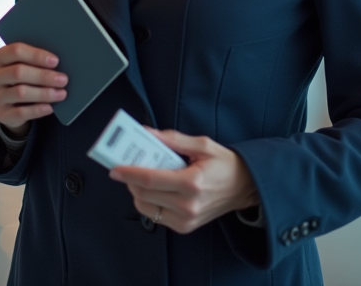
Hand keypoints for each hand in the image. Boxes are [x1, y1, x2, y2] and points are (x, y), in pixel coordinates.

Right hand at [0, 42, 67, 135]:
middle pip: (18, 72)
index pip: (15, 51)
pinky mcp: (0, 114)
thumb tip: (56, 61)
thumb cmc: (19, 78)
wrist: (9, 103)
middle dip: (43, 75)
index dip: (36, 55)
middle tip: (63, 79)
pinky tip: (50, 107)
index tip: (55, 61)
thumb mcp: (21, 65)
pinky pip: (20, 112)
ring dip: (44, 93)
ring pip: (20, 93)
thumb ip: (33, 60)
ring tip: (61, 93)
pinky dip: (38, 110)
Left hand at [110, 129, 259, 234]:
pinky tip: (154, 189)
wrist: (245, 187)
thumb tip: (148, 133)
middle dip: (130, 179)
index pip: (150, 180)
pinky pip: (155, 215)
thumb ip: (172, 140)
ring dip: (137, 191)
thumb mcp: (202, 145)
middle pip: (144, 194)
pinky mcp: (185, 227)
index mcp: (192, 183)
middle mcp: (188, 205)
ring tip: (141, 176)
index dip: (128, 173)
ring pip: (145, 207)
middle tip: (126, 165)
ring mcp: (186, 219)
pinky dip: (148, 202)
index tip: (115, 167)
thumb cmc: (226, 166)